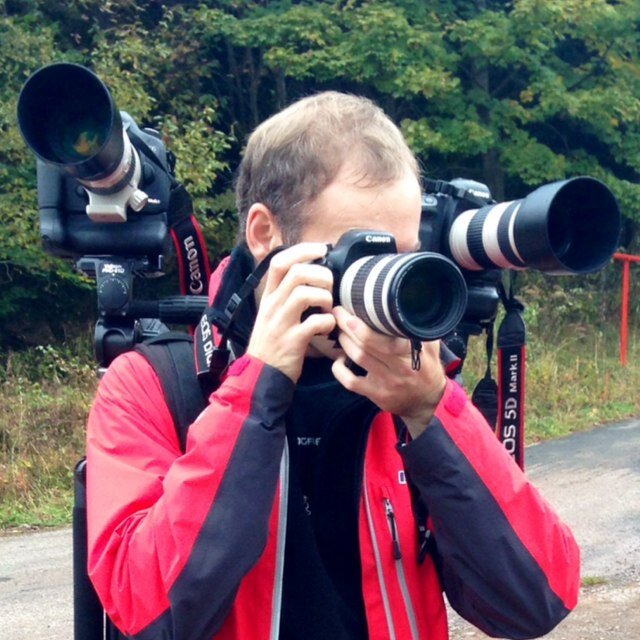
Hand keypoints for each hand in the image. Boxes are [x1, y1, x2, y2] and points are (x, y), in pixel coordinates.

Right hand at [247, 243, 335, 382]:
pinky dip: (327, 321)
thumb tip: (313, 276)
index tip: (321, 249)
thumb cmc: (272, 344)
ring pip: (305, 293)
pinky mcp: (292, 341)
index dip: (302, 250)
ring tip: (328, 307)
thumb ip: (288, 295)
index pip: (280, 261)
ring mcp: (281, 323)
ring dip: (324, 296)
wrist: (260, 375)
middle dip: (321, 274)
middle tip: (329, 286)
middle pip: (297, 273)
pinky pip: (314, 322)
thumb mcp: (273, 314)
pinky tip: (327, 327)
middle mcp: (272, 306)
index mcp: (269, 297)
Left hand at [331, 306, 445, 437]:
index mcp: (412, 353)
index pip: (386, 338)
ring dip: (345, 342)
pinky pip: (351, 382)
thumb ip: (419, 326)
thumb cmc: (427, 368)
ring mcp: (386, 383)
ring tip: (340, 330)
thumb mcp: (430, 345)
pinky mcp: (376, 395)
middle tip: (339, 312)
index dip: (364, 325)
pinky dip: (340, 369)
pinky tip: (339, 359)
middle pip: (367, 345)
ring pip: (358, 358)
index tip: (352, 309)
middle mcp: (399, 368)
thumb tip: (405, 303)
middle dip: (348, 326)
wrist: (428, 401)